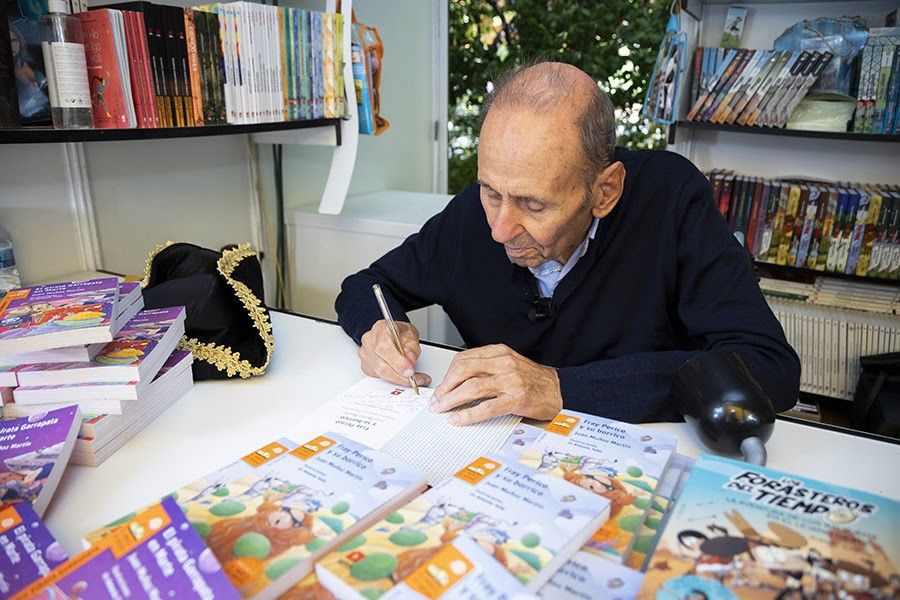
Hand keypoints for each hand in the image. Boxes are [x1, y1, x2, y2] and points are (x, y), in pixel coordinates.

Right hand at [358, 320, 431, 387]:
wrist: (393, 333)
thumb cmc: (400, 332)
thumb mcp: (412, 335)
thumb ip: (412, 347)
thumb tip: (410, 360)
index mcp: (381, 329)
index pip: (385, 347)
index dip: (398, 362)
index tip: (410, 371)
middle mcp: (370, 341)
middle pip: (381, 363)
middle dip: (400, 375)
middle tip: (414, 378)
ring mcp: (365, 353)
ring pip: (379, 372)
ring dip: (398, 379)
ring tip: (412, 379)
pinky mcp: (366, 365)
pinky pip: (378, 376)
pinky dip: (392, 379)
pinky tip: (401, 377)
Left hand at [430, 344, 561, 425]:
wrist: (560, 389)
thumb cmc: (533, 380)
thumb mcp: (508, 364)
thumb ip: (486, 368)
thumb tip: (458, 380)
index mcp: (500, 353)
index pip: (464, 359)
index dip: (448, 374)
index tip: (440, 387)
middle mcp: (504, 364)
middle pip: (464, 370)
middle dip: (445, 387)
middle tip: (436, 400)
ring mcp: (510, 381)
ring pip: (472, 387)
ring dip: (451, 399)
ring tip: (441, 409)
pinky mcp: (516, 399)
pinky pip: (487, 407)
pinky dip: (468, 414)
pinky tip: (458, 418)